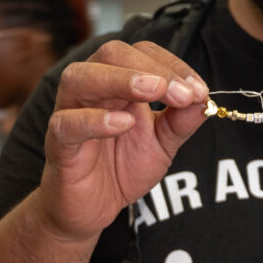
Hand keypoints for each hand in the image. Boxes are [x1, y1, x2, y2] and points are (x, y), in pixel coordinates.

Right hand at [36, 40, 208, 241]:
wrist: (94, 208)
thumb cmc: (123, 167)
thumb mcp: (163, 143)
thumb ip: (182, 120)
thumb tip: (204, 99)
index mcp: (119, 84)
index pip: (142, 53)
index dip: (172, 65)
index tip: (200, 90)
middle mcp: (92, 90)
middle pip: (111, 53)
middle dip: (151, 68)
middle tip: (183, 93)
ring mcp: (70, 114)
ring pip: (79, 77)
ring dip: (120, 80)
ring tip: (155, 92)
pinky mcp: (58, 145)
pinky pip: (65, 123)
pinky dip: (94, 120)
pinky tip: (124, 124)